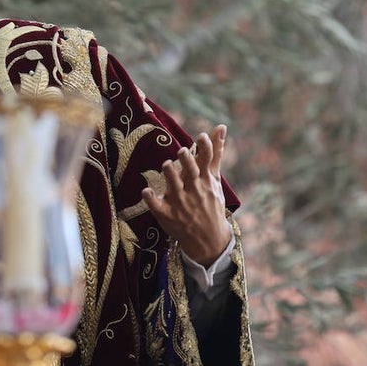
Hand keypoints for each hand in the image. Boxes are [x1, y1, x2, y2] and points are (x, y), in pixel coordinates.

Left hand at [141, 125, 231, 266]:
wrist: (209, 240)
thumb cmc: (211, 203)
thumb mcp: (215, 179)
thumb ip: (215, 152)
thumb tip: (220, 126)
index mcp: (206, 180)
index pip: (207, 161)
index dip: (205, 148)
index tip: (201, 136)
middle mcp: (194, 190)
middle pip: (191, 172)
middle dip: (186, 162)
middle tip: (181, 151)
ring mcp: (180, 204)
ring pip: (174, 187)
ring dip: (170, 176)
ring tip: (166, 165)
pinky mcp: (167, 215)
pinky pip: (157, 207)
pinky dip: (151, 199)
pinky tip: (146, 191)